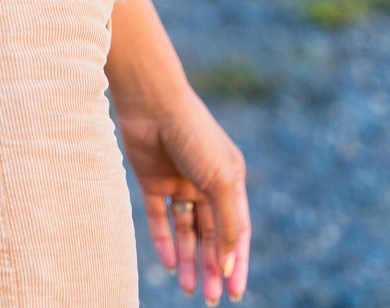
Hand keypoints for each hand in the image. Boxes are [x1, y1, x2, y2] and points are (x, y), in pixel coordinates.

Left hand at [118, 87, 249, 303]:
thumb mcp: (220, 180)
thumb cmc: (193, 135)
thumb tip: (226, 263)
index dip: (236, 262)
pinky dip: (164, 241)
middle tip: (210, 299)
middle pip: (211, 234)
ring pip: (186, 231)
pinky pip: (159, 218)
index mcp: (230, 179)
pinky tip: (168, 265)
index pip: (237, 230)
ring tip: (186, 289)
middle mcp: (205, 182)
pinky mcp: (152, 180)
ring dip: (188, 260)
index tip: (235, 292)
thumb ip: (227, 223)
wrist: (152, 101)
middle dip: (211, 267)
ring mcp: (178, 182)